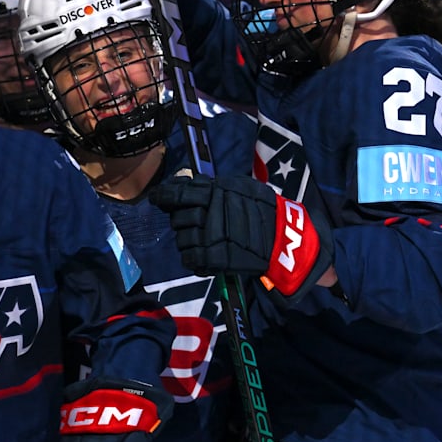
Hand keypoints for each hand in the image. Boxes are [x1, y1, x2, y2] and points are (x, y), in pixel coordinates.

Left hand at [149, 174, 333, 303]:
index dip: (164, 196)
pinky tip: (204, 255)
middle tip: (195, 224)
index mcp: (215, 192)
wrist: (284, 239)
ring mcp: (211, 237)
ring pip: (182, 239)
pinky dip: (194, 258)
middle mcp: (210, 213)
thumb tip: (187, 183)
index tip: (158, 198)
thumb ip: (214, 186)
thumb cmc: (264, 210)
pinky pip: (190, 258)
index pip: (178, 193)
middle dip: (182, 221)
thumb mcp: (242, 187)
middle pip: (178, 218)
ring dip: (189, 240)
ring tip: (205, 240)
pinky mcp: (214, 258)